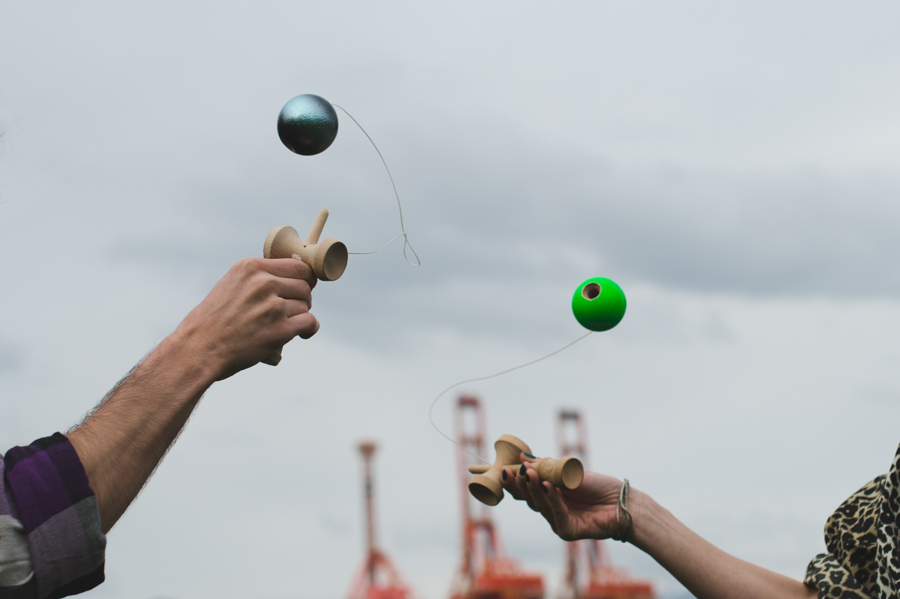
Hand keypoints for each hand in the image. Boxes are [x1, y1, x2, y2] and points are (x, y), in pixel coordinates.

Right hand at [173, 258, 318, 379]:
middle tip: (292, 309)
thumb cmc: (212, 321)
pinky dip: (310, 329)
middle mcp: (263, 283)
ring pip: (306, 305)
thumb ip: (257, 278)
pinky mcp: (280, 329)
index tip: (301, 287)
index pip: (297, 265)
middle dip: (302, 298)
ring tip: (287, 323)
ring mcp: (273, 306)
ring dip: (301, 315)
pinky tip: (304, 333)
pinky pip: (310, 323)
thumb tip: (289, 277)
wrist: (199, 349)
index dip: (303, 278)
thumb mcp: (231, 285)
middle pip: (305, 285)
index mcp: (251, 267)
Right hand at [500, 452, 622, 540]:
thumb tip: (522, 456)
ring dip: (534, 489)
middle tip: (515, 471)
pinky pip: (556, 514)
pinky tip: (548, 486)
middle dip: (520, 485)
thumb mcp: (569, 472)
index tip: (504, 470)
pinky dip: (552, 499)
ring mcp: (558, 521)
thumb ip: (546, 467)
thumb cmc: (600, 486)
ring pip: (540, 505)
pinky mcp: (567, 531)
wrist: (622, 501)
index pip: (526, 488)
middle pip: (529, 498)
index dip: (514, 481)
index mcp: (550, 493)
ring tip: (530, 474)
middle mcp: (551, 507)